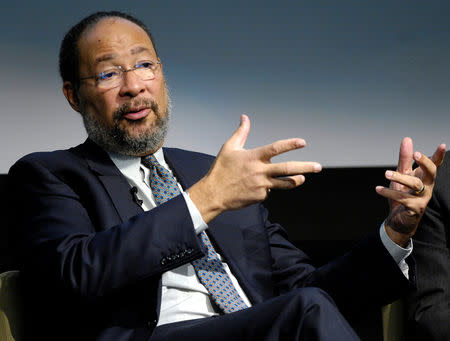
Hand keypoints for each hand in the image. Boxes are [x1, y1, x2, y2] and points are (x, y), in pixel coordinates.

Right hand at [189, 115, 321, 222]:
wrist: (213, 194)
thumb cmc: (221, 169)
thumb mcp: (229, 148)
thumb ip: (241, 132)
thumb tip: (245, 117)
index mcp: (253, 157)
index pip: (275, 148)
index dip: (290, 145)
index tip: (302, 142)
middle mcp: (259, 171)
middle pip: (287, 168)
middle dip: (305, 167)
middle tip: (318, 166)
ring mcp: (261, 185)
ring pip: (284, 183)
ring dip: (296, 180)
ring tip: (303, 178)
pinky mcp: (260, 196)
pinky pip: (269, 190)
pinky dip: (267, 187)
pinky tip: (256, 186)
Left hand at [376, 137, 445, 245]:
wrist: (399, 219)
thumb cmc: (402, 194)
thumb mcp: (402, 174)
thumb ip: (405, 159)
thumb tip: (407, 139)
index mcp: (424, 177)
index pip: (434, 165)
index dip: (438, 156)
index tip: (442, 145)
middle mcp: (426, 187)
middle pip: (431, 173)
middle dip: (424, 162)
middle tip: (416, 154)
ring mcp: (422, 198)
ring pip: (415, 185)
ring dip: (400, 177)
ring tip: (385, 173)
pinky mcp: (414, 208)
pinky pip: (402, 198)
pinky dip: (389, 192)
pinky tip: (378, 189)